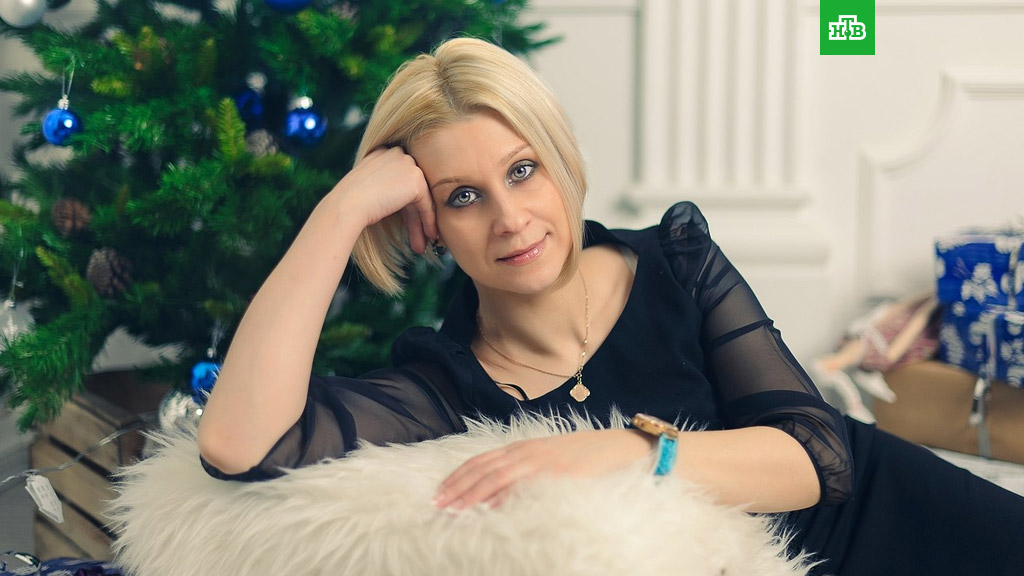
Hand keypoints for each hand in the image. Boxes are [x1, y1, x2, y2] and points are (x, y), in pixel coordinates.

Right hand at [328, 146, 436, 253]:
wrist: (346, 206)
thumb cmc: (350, 203)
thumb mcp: (368, 189)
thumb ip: (386, 188)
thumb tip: (402, 202)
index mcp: (382, 153)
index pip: (400, 181)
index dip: (405, 205)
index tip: (408, 223)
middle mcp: (397, 154)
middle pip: (412, 190)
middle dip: (415, 217)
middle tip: (419, 236)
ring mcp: (408, 164)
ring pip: (420, 198)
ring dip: (422, 223)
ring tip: (423, 244)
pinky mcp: (416, 179)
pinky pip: (426, 204)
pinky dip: (428, 221)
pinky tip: (429, 236)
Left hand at [433, 429, 653, 509]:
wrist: (620, 447)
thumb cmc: (585, 457)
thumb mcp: (550, 461)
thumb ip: (525, 472)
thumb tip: (499, 495)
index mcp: (523, 448)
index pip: (481, 461)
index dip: (458, 476)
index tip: (439, 492)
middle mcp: (527, 451)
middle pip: (482, 468)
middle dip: (457, 486)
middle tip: (437, 504)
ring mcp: (541, 459)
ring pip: (497, 475)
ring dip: (472, 492)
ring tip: (454, 508)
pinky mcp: (556, 470)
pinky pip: (524, 483)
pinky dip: (504, 494)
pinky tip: (490, 506)